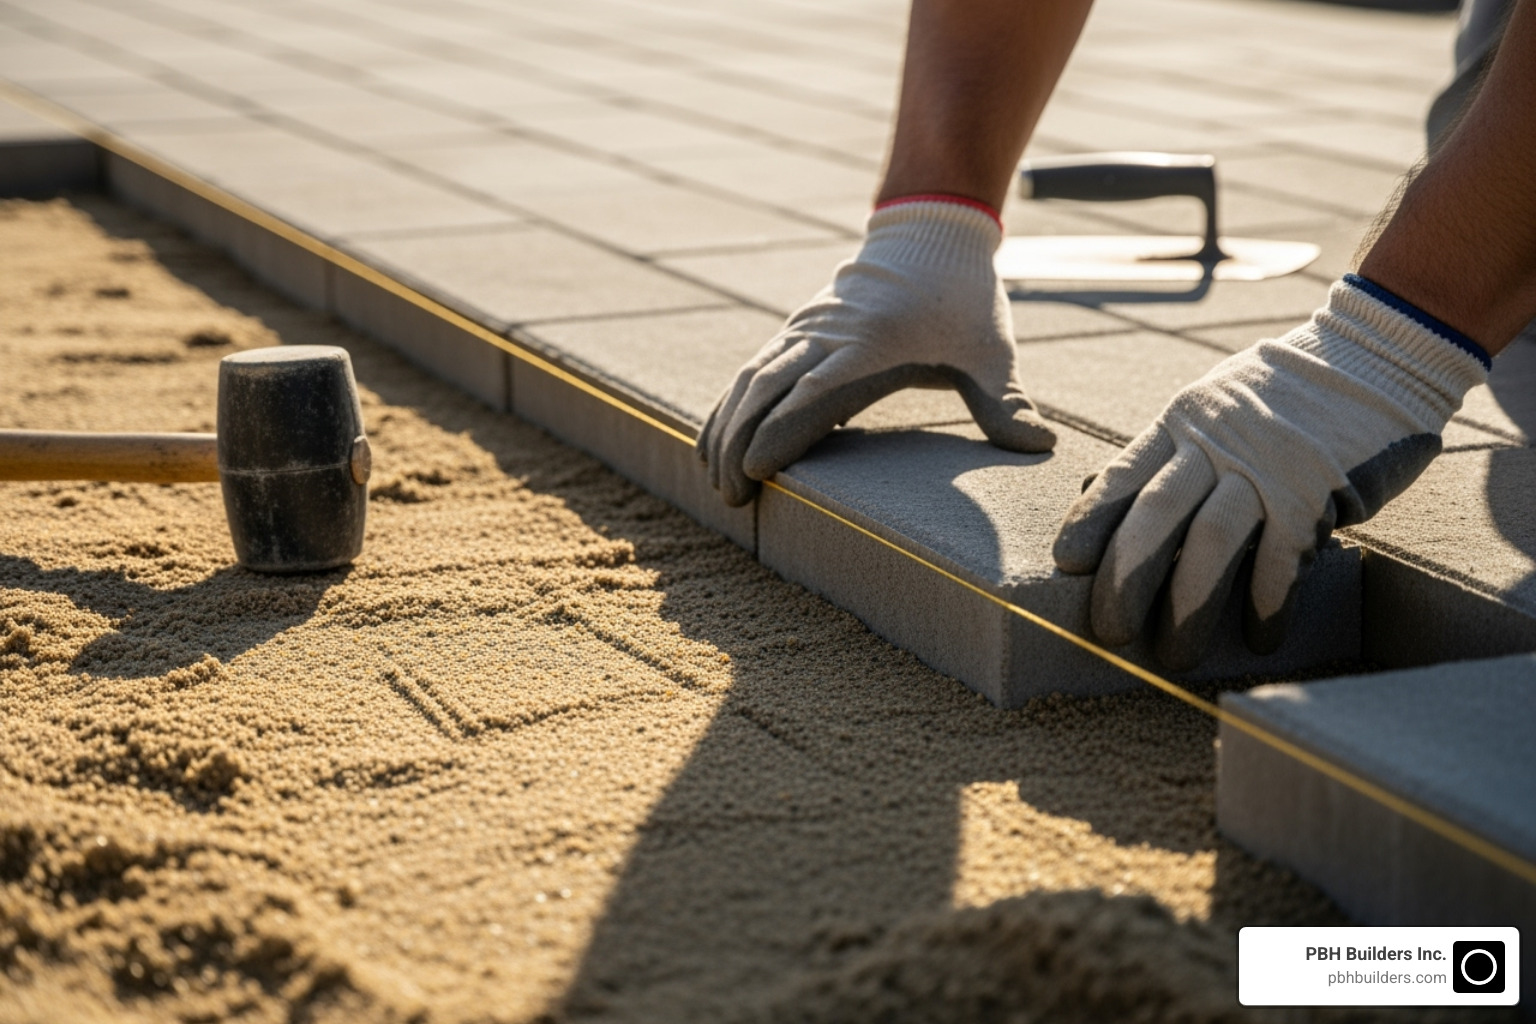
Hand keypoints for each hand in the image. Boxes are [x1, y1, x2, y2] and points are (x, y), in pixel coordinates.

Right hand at [697, 200, 1055, 506]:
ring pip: (748, 381)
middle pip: (765, 390)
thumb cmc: (964, 296)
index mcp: (870, 343)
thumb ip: (1005, 402)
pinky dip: (728, 408)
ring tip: (714, 482)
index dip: (780, 430)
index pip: (813, 390)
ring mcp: (806, 331)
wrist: (932, 229)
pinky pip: (750, 371)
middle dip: (739, 444)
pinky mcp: (797, 332)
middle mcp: (827, 335)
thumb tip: (1041, 446)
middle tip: (731, 498)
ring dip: (725, 429)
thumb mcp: (991, 349)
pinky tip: (713, 442)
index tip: (754, 469)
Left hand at [1053, 276, 1488, 668]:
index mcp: (1182, 424)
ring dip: (1189, 606)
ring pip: (1211, 542)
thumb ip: (1162, 453)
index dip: (1090, 523)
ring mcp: (1267, 466)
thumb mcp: (1209, 407)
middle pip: (1155, 516)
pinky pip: (1283, 557)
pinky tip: (1259, 636)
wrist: (1373, 355)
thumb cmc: (1280, 396)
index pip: (1123, 477)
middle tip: (1112, 631)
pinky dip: (1267, 601)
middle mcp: (1216, 444)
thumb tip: (1096, 493)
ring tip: (1176, 655)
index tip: (1065, 565)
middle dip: (1126, 580)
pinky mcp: (1317, 490)